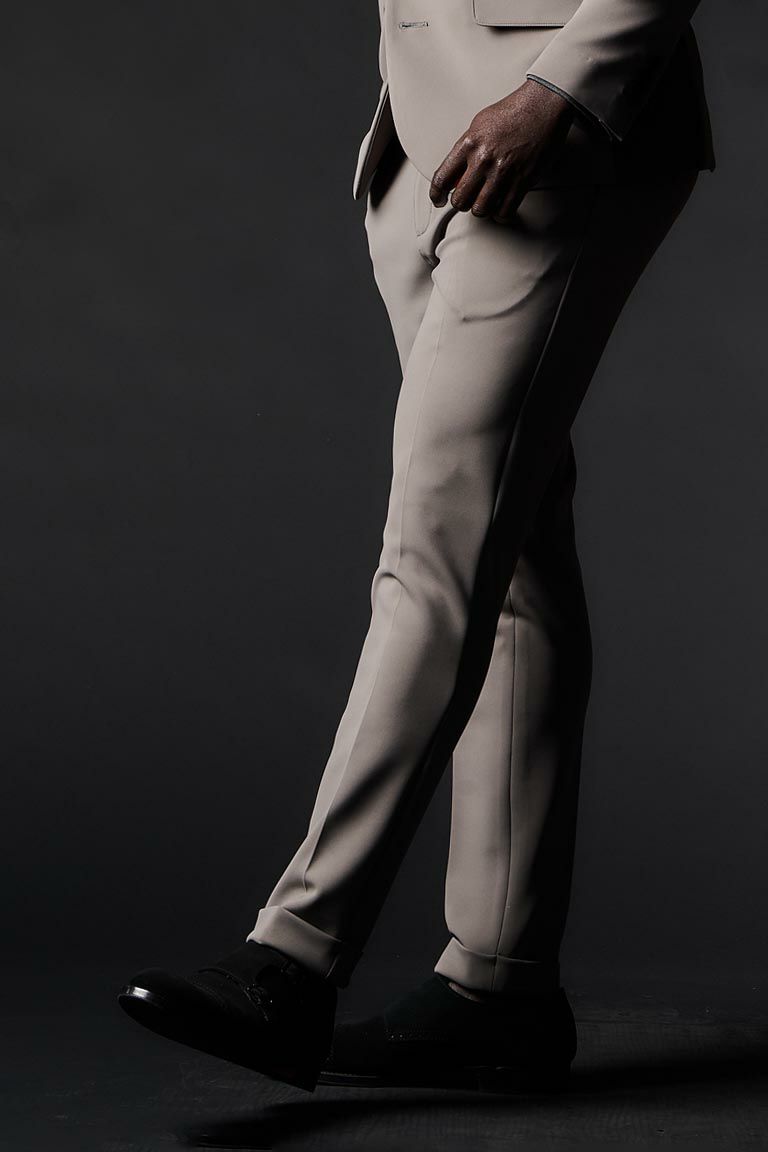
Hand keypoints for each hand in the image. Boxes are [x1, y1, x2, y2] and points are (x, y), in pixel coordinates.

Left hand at [430, 78, 573, 221]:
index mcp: (469, 144)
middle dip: (460, 203)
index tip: (439, 199)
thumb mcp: (480, 124)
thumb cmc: (513, 112)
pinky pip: (504, 211)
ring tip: (484, 202)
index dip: (436, 194)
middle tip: (466, 200)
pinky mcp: (522, 181)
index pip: (442, 178)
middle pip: (460, 200)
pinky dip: (500, 214)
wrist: (543, 105)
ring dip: (481, 209)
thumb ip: (465, 148)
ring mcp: (503, 172)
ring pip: (480, 209)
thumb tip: (456, 170)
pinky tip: (500, 208)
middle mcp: (484, 160)